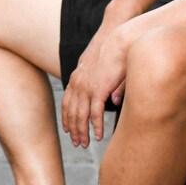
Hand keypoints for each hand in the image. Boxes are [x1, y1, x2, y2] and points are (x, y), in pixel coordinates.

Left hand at [61, 28, 128, 147]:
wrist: (118, 40)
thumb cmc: (115, 51)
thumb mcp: (105, 68)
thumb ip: (107, 85)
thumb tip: (114, 100)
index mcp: (77, 77)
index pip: (67, 101)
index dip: (67, 117)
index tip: (68, 129)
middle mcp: (78, 83)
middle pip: (71, 112)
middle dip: (73, 129)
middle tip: (76, 142)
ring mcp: (86, 87)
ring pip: (80, 116)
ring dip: (82, 132)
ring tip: (84, 143)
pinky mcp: (98, 90)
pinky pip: (94, 113)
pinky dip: (95, 126)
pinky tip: (97, 136)